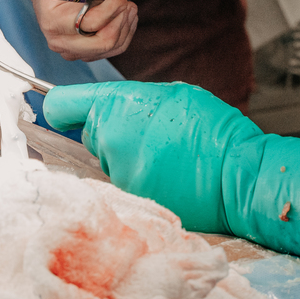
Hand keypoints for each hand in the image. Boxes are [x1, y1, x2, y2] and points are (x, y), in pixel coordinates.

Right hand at [26, 0, 166, 61]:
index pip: (53, 14)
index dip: (90, 19)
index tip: (120, 3)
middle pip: (58, 35)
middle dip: (102, 34)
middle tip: (128, 10)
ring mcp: (51, 2)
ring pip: (69, 46)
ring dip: (108, 40)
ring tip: (129, 12)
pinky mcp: (64, 16)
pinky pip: (78, 47)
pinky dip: (107, 43)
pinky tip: (122, 20)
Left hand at [44, 81, 299, 275]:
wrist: (239, 176)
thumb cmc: (213, 131)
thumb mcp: (170, 95)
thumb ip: (130, 102)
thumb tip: (105, 109)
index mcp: (117, 106)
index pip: (61, 104)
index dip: (62, 108)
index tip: (60, 111)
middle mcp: (109, 140)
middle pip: (90, 137)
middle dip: (110, 135)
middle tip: (149, 136)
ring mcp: (117, 175)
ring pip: (107, 164)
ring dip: (127, 161)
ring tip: (165, 159)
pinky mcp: (128, 203)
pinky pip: (122, 189)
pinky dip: (139, 184)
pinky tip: (167, 179)